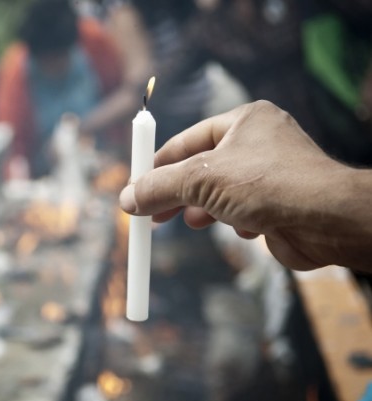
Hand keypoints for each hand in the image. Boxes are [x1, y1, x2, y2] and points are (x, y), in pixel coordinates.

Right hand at [119, 100, 371, 271]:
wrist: (328, 221)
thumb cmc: (270, 185)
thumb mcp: (202, 181)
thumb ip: (159, 187)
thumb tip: (126, 199)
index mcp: (244, 120)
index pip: (186, 140)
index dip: (157, 164)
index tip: (135, 186)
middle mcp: (259, 142)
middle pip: (200, 168)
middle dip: (177, 192)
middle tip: (152, 213)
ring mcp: (270, 173)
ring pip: (219, 192)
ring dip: (204, 209)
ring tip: (195, 220)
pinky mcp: (278, 202)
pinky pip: (241, 209)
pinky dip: (234, 220)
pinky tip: (243, 227)